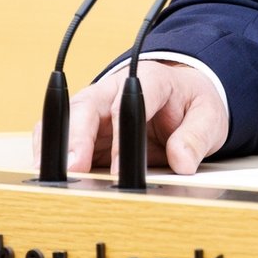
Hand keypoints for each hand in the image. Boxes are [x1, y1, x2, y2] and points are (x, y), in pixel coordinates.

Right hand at [32, 61, 227, 175]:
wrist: (183, 96)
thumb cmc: (191, 103)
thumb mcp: (208, 116)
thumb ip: (196, 137)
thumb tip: (182, 162)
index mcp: (149, 79)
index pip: (129, 104)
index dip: (121, 137)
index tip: (120, 171)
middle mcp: (114, 89)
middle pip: (86, 107)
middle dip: (76, 138)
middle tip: (73, 169)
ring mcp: (96, 108)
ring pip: (65, 121)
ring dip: (55, 147)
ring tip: (51, 178)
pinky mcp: (86, 129)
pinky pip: (61, 138)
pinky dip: (52, 155)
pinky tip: (49, 177)